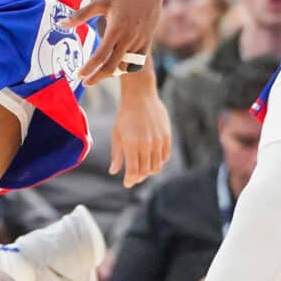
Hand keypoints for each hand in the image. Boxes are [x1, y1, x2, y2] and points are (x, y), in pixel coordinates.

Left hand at [72, 0, 166, 86]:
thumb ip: (80, 15)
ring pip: (125, 66)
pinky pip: (137, 62)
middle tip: (86, 82)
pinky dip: (126, 66)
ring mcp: (139, 42)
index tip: (79, 75)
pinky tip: (116, 65)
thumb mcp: (100, 1)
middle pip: (112, 67)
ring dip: (112, 72)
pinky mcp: (147, 42)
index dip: (89, 68)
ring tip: (99, 73)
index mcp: (116, 29)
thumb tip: (61, 23)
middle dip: (98, 77)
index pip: (101, 56)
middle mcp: (129, 39)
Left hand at [109, 68, 170, 183]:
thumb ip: (117, 154)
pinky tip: (151, 160)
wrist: (141, 96)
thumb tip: (114, 171)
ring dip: (149, 171)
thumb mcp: (117, 134)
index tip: (127, 184)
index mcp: (131, 143)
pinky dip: (158, 162)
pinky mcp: (167, 136)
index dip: (130, 180)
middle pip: (145, 171)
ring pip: (157, 166)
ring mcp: (158, 140)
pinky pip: (165, 156)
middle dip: (139, 177)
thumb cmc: (125, 115)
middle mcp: (146, 144)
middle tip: (133, 178)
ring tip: (142, 170)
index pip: (134, 171)